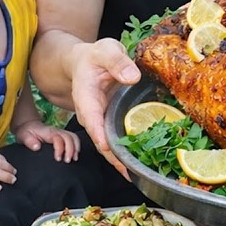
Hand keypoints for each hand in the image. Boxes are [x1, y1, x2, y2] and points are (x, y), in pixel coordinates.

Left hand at [13, 122, 81, 161]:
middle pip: (70, 137)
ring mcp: (61, 133)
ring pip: (74, 137)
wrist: (28, 126)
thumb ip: (29, 141)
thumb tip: (37, 147)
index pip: (59, 138)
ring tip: (74, 159)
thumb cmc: (26, 132)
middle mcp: (57, 131)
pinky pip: (73, 139)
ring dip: (76, 148)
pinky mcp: (63, 136)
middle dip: (71, 149)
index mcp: (48, 132)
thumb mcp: (23, 136)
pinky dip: (76, 147)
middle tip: (67, 161)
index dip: (60, 149)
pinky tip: (74, 155)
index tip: (58, 159)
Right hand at [71, 38, 139, 176]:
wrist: (85, 63)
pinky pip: (116, 141)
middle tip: (131, 173)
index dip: (99, 134)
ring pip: (108, 146)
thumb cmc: (95, 57)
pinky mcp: (108, 124)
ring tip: (139, 175)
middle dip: (114, 158)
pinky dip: (126, 153)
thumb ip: (117, 61)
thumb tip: (132, 77)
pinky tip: (140, 164)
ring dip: (121, 161)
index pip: (91, 118)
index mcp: (86, 97)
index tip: (109, 147)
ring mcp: (99, 121)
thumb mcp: (106, 50)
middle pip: (100, 140)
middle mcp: (90, 115)